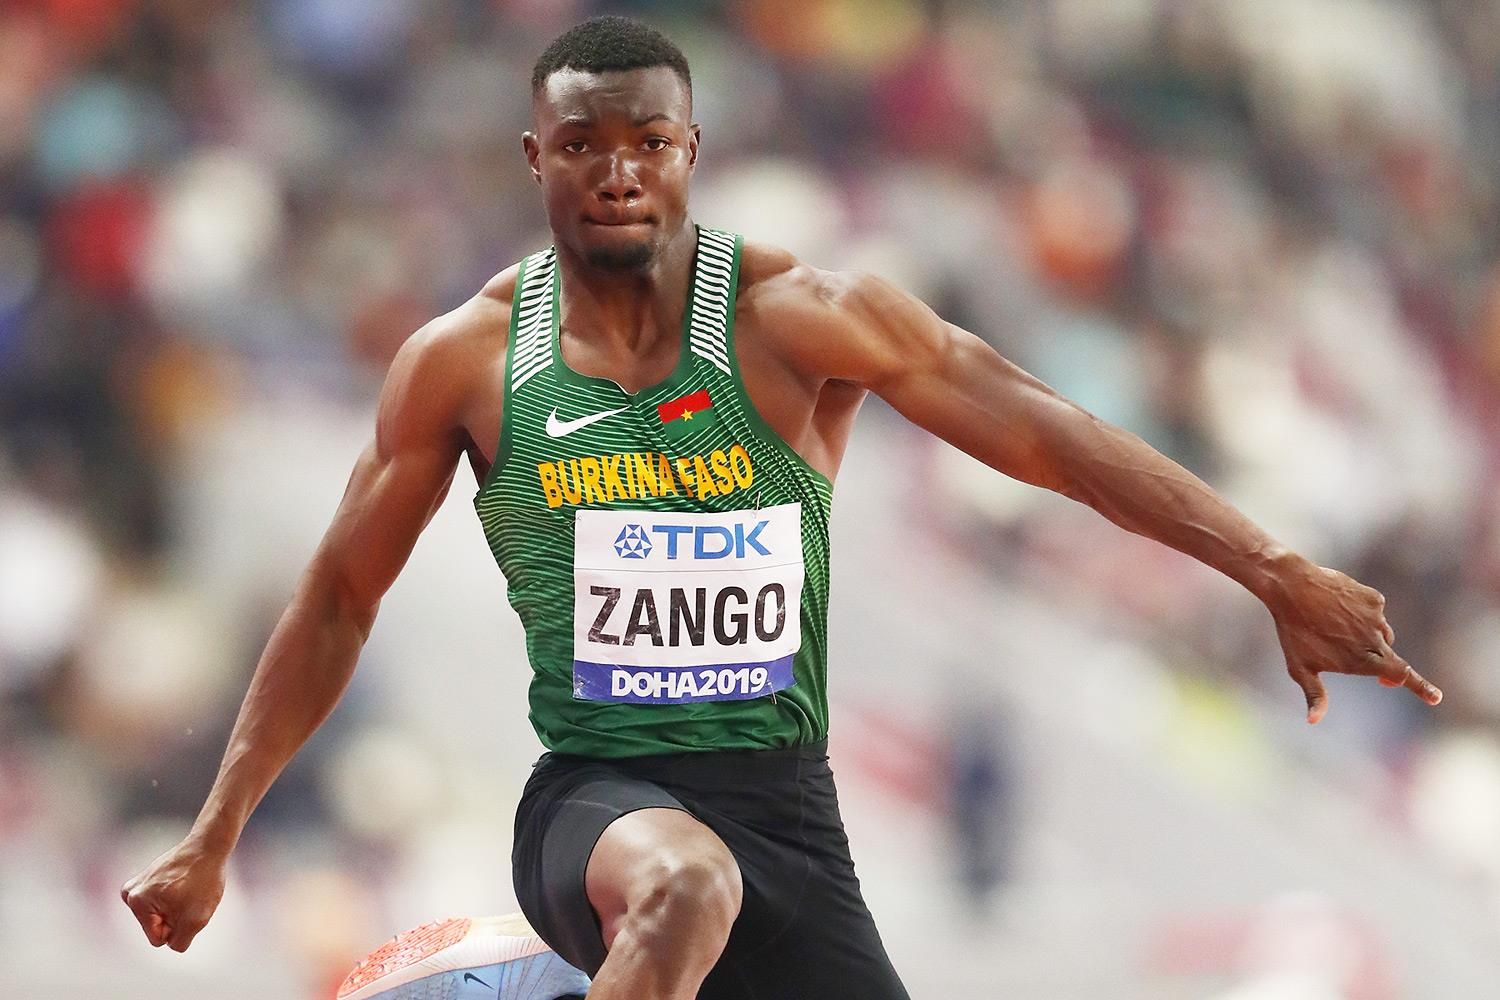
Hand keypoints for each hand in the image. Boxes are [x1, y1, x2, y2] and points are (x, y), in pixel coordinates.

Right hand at [120, 837, 228, 951]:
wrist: (209, 846)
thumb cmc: (203, 880)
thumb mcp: (197, 920)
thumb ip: (179, 942)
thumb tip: (169, 942)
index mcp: (136, 902)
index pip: (157, 939)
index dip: (178, 929)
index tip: (188, 907)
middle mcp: (130, 893)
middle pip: (158, 925)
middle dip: (176, 917)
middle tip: (189, 896)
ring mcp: (138, 883)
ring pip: (162, 913)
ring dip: (178, 907)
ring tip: (188, 888)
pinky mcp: (148, 877)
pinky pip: (164, 900)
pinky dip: (177, 896)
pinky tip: (186, 883)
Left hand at [1268, 563, 1441, 723]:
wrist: (1292, 586)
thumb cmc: (1293, 630)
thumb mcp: (1300, 667)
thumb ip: (1314, 694)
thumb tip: (1313, 722)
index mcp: (1361, 660)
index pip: (1400, 675)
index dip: (1421, 688)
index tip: (1436, 698)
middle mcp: (1374, 639)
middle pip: (1392, 658)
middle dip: (1387, 667)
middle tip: (1381, 678)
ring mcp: (1376, 617)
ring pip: (1383, 634)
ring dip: (1370, 639)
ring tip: (1338, 631)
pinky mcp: (1374, 598)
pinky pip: (1375, 612)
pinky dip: (1364, 615)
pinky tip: (1341, 611)